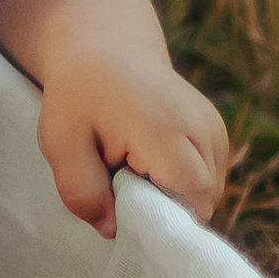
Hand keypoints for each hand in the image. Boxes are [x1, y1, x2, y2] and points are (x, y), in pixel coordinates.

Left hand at [36, 60, 229, 239]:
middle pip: (202, 200)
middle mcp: (204, 127)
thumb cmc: (78, 96)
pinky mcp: (217, 132)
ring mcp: (216, 128)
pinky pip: (208, 179)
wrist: (105, 47)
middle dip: (164, 208)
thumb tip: (114, 231)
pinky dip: (180, 182)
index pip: (193, 196)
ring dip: (172, 194)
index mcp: (168, 129)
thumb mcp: (61, 144)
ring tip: (134, 166)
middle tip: (121, 182)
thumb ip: (83, 192)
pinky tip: (150, 161)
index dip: (163, 216)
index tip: (126, 207)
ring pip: (208, 193)